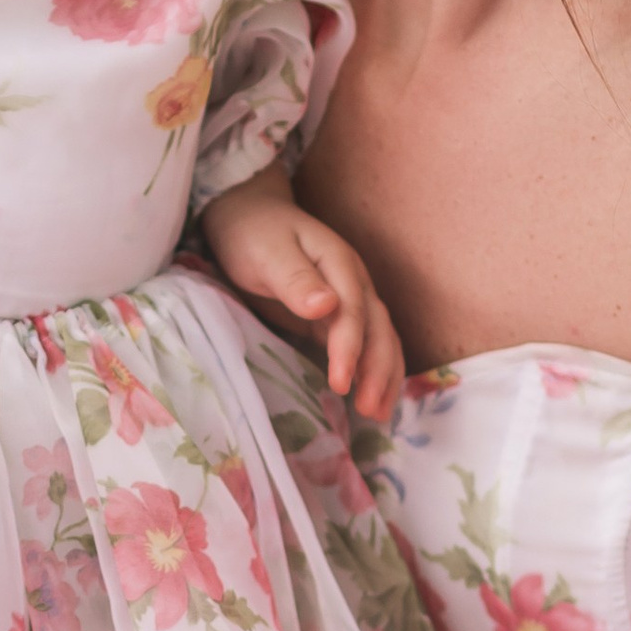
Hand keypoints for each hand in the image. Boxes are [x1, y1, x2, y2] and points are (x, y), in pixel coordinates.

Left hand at [200, 171, 405, 419]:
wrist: (246, 216)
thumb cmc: (253, 233)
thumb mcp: (267, 252)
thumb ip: (295, 278)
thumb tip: (327, 305)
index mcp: (339, 264)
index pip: (353, 312)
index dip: (350, 349)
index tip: (340, 383)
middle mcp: (354, 283)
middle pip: (379, 329)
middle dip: (378, 371)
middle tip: (369, 411)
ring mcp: (349, 300)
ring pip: (380, 340)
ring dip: (384, 376)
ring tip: (378, 414)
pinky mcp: (336, 318)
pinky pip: (364, 346)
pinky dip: (372, 372)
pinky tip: (371, 397)